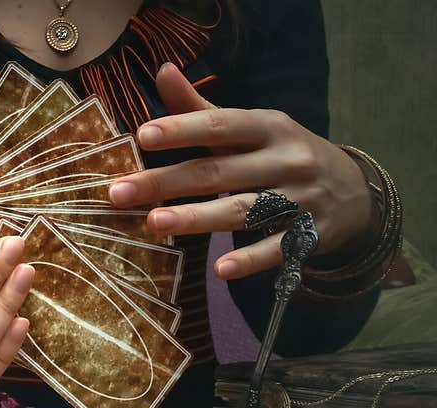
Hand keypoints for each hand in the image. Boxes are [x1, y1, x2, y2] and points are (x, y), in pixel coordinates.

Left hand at [108, 63, 375, 280]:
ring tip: (155, 224)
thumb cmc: (280, 154)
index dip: (183, 128)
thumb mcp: (250, 128)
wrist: (354, 192)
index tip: (142, 136)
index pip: (220, 124)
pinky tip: (220, 270)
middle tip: (119, 193)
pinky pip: (277, 249)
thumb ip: (202, 109)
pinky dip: (250, 260)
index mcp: (267, 127)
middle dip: (166, 182)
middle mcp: (286, 159)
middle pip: (218, 172)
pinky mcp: (310, 235)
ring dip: (198, 218)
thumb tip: (162, 71)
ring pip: (243, 210)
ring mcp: (300, 198)